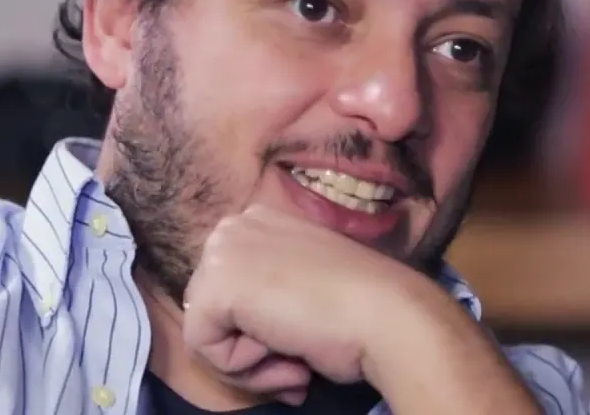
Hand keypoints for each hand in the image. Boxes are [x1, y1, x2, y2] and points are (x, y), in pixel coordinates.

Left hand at [181, 205, 422, 405]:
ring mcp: (222, 251)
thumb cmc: (359, 305)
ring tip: (294, 368)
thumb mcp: (303, 285)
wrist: (385, 312)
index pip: (229, 290)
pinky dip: (242, 368)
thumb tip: (248, 331)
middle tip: (295, 367)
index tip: (300, 347)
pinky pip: (203, 347)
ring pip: (206, 330)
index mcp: (258, 220)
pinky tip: (285, 356)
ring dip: (249, 363)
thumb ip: (268, 294)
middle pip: (211, 310)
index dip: (258, 331)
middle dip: (249, 349)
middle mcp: (234, 226)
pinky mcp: (215, 285)